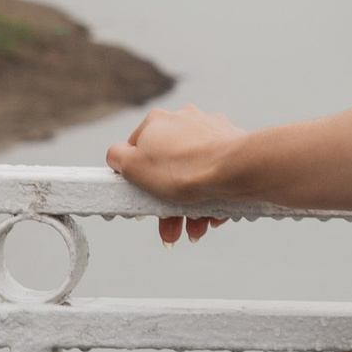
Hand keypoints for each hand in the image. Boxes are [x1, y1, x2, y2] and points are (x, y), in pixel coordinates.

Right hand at [107, 102, 243, 245]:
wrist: (234, 170)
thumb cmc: (183, 169)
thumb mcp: (133, 166)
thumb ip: (117, 157)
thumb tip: (117, 156)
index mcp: (158, 121)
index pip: (137, 150)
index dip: (137, 179)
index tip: (142, 200)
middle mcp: (185, 120)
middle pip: (168, 168)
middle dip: (167, 203)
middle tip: (169, 229)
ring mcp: (211, 132)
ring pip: (193, 174)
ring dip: (190, 208)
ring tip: (193, 231)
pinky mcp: (232, 146)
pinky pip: (216, 175)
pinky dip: (212, 197)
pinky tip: (212, 217)